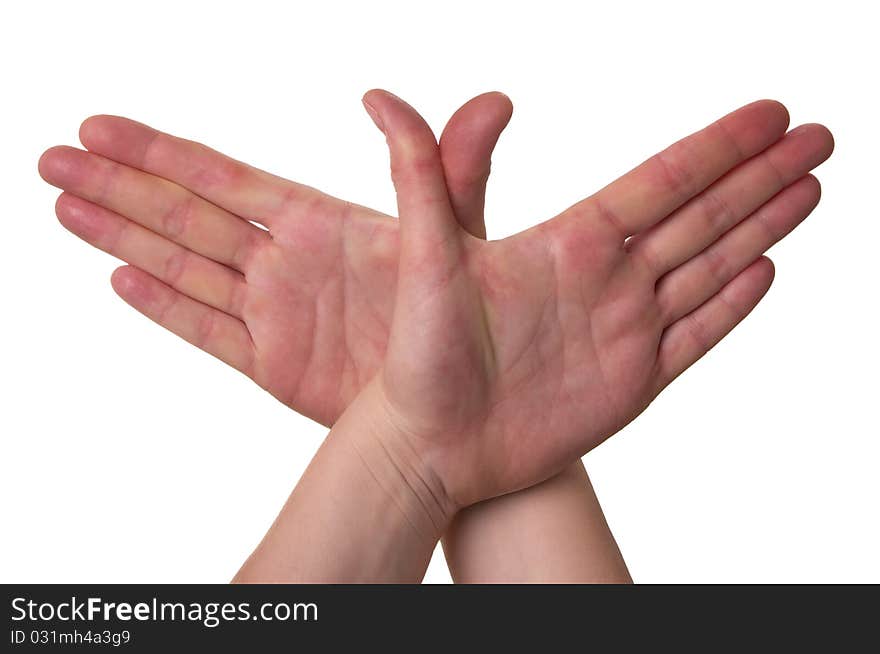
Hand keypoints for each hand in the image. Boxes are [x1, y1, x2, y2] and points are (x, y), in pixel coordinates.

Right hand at [38, 93, 512, 425]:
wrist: (461, 404)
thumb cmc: (469, 316)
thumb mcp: (460, 234)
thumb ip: (454, 167)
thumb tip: (491, 98)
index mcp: (318, 223)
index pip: (225, 178)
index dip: (162, 151)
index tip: (104, 126)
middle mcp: (286, 262)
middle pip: (184, 214)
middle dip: (120, 184)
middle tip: (52, 156)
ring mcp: (275, 313)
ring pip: (182, 266)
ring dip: (121, 233)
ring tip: (64, 205)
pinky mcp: (274, 364)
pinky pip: (207, 330)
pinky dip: (164, 306)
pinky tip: (121, 276)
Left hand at [360, 90, 832, 509]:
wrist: (430, 446)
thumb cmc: (417, 356)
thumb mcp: (422, 258)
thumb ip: (421, 175)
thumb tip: (375, 94)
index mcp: (567, 243)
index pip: (660, 181)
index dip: (717, 147)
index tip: (768, 114)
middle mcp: (604, 279)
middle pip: (701, 215)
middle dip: (761, 175)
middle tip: (818, 136)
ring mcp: (623, 330)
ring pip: (709, 267)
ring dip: (762, 227)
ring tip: (809, 188)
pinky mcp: (631, 382)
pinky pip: (695, 336)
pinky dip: (733, 305)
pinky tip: (767, 269)